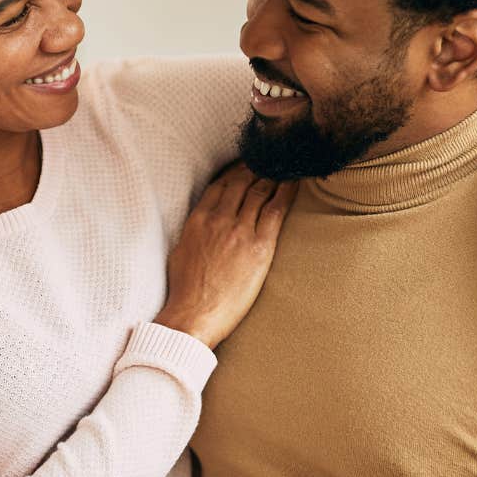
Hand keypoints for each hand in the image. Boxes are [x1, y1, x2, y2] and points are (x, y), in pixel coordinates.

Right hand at [156, 162, 298, 347]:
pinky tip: (295, 183)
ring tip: (285, 168)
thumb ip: (194, 232)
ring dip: (274, 176)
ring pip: (260, 192)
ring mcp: (240, 231)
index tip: (247, 166)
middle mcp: (218, 220)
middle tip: (271, 161)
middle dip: (257, 169)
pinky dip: (287, 192)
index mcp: (198, 220)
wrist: (193, 315)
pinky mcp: (259, 247)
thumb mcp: (180, 252)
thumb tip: (203, 224)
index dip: (236, 172)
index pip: (220, 185)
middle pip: (241, 183)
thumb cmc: (184, 291)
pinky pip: (276, 210)